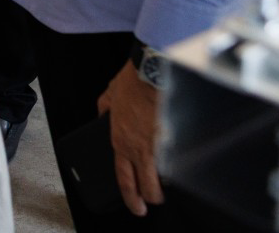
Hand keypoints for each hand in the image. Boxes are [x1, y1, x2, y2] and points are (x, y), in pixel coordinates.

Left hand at [98, 62, 164, 216]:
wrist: (152, 73)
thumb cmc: (131, 83)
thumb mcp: (108, 95)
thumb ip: (103, 108)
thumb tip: (100, 113)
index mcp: (120, 140)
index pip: (123, 177)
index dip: (129, 196)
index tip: (135, 205)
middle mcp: (137, 148)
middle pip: (144, 185)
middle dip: (149, 199)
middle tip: (149, 204)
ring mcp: (157, 145)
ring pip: (161, 177)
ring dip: (162, 186)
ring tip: (163, 190)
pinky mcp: (173, 137)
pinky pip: (174, 160)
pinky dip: (175, 166)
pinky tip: (178, 168)